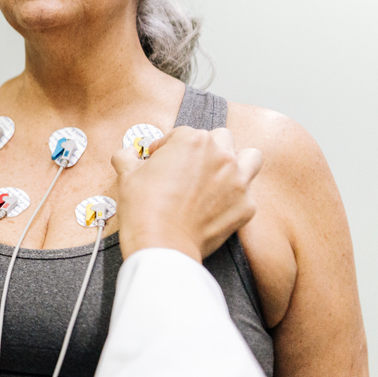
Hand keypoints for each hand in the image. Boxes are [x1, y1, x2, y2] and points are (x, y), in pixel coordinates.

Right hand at [111, 127, 262, 261]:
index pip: (182, 133)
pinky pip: (248, 194)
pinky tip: (217, 205)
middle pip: (220, 138)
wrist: (162, 243)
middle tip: (188, 166)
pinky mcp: (245, 206)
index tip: (161, 160)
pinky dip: (235, 197)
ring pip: (250, 157)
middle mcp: (221, 155)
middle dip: (204, 149)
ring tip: (219, 174)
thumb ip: (128, 157)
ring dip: (237, 161)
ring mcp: (238, 181)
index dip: (167, 147)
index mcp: (193, 141)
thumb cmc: (145, 208)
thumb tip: (127, 155)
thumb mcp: (127, 175)